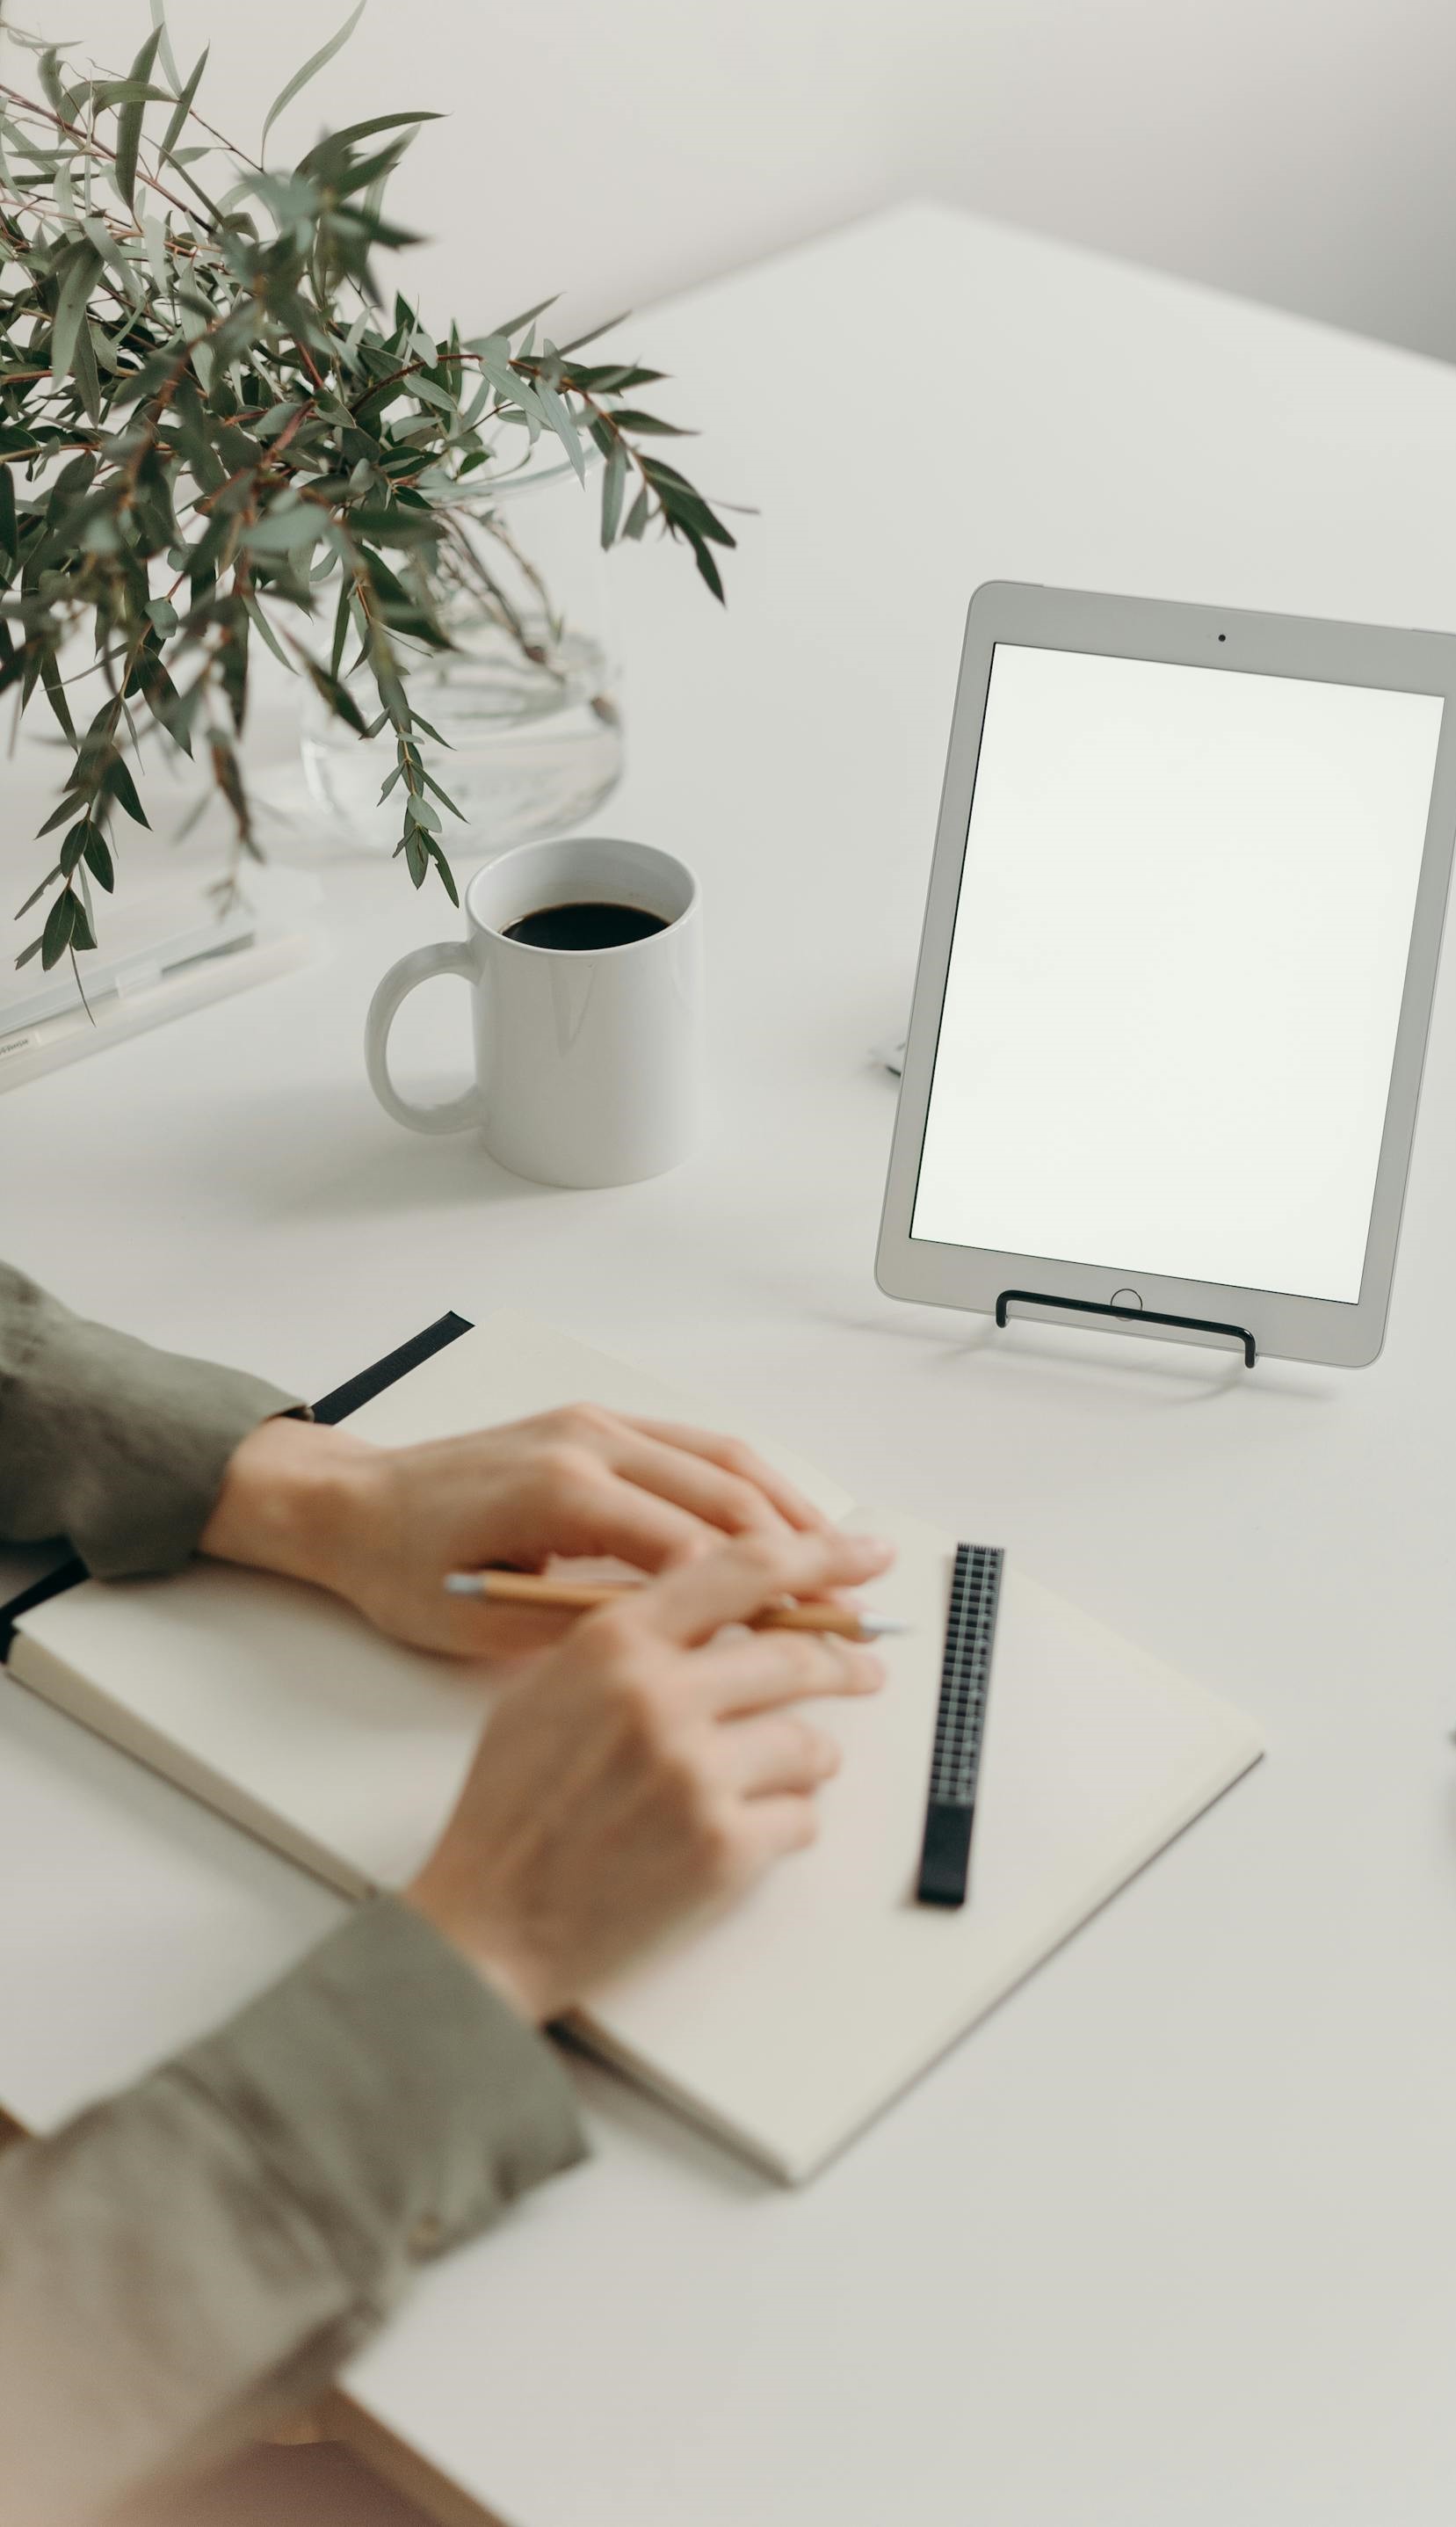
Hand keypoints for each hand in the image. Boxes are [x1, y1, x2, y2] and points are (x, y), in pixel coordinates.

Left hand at [200, 1402, 828, 1656]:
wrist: (350, 1504)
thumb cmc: (404, 1572)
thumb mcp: (489, 1625)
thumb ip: (589, 1629)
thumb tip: (684, 1647)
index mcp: (562, 1492)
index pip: (692, 1549)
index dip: (761, 1597)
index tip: (811, 1638)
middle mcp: (589, 1443)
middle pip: (726, 1494)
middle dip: (800, 1548)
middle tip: (857, 1597)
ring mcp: (595, 1424)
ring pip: (722, 1459)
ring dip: (788, 1507)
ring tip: (842, 1555)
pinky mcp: (594, 1422)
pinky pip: (693, 1444)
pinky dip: (747, 1481)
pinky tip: (780, 1518)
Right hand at [403, 1526, 894, 2019]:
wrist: (489, 1922)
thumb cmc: (514, 1805)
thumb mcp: (550, 1686)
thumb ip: (633, 1635)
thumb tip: (720, 1598)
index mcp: (614, 1644)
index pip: (745, 1569)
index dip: (820, 1556)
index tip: (866, 1554)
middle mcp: (660, 1699)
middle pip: (797, 1655)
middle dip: (844, 1664)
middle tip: (865, 1669)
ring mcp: (695, 1776)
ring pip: (811, 1744)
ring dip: (809, 1758)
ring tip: (777, 1775)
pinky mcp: (723, 1849)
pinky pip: (802, 1819)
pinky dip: (784, 1825)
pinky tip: (740, 1835)